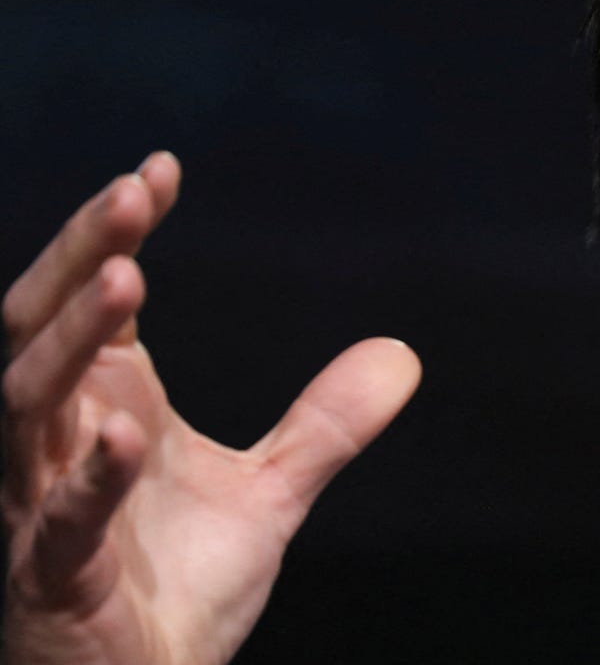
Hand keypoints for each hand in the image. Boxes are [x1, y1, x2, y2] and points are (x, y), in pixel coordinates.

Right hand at [2, 153, 421, 664]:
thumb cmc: (174, 588)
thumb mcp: (269, 492)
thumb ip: (324, 423)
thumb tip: (403, 355)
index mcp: (104, 408)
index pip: (96, 304)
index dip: (114, 235)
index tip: (159, 169)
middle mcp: (56, 443)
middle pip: (41, 329)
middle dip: (80, 257)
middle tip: (131, 193)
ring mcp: (40, 507)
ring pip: (26, 406)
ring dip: (72, 343)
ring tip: (124, 280)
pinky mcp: (53, 575)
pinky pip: (61, 521)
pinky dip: (89, 478)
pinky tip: (122, 437)